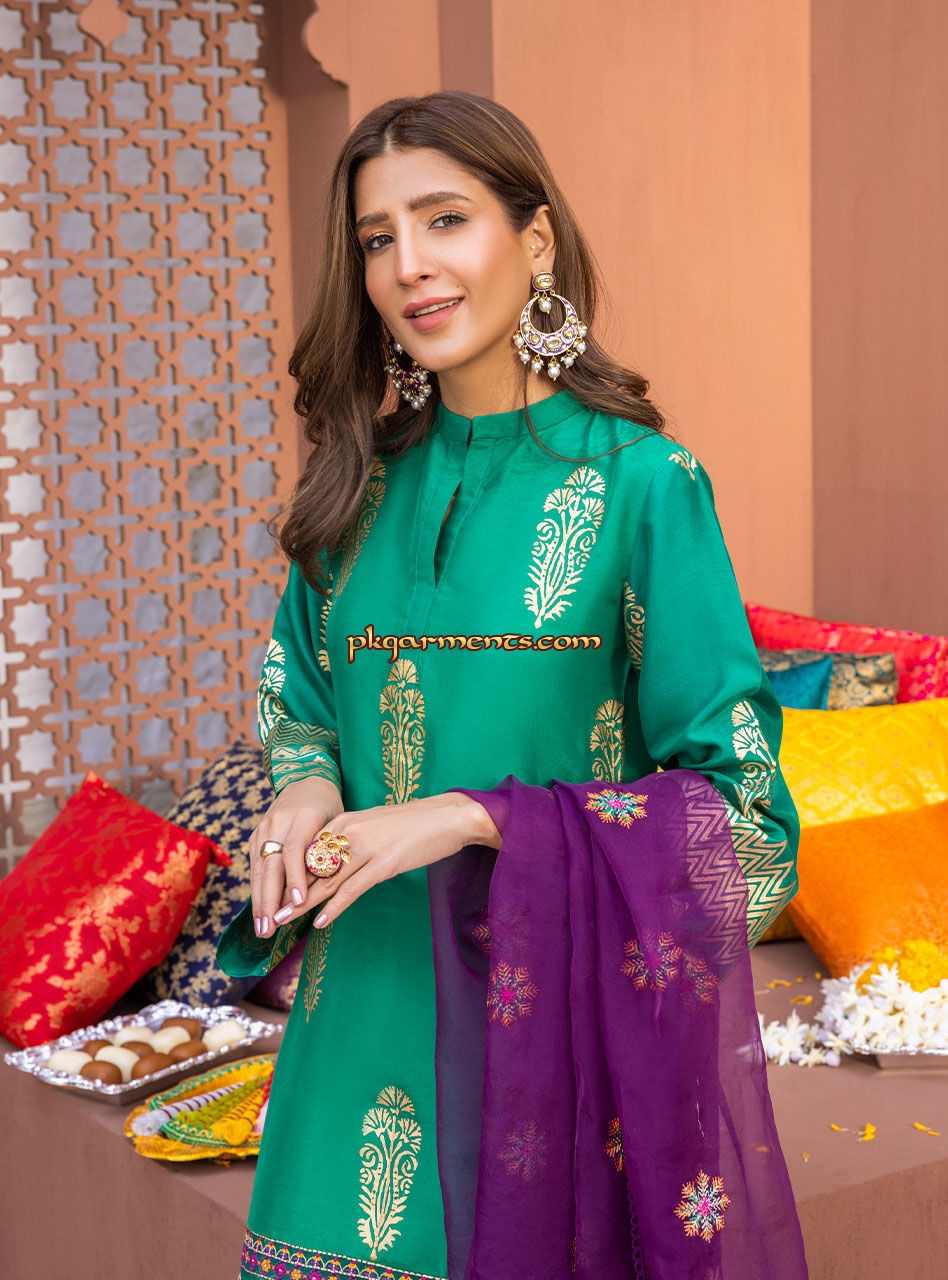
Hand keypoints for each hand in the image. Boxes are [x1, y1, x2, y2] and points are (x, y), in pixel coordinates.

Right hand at [249, 776, 342, 936]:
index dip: (295, 877)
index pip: (294, 850)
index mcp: (303, 816)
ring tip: (262, 928)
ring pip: (259, 869)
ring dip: (259, 901)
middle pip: (271, 864)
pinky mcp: (256, 835)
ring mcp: (264, 828)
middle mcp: (278, 821)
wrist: (308, 781)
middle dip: (269, 899)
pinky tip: (260, 912)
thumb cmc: (330, 809)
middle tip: (271, 928)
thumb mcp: (335, 823)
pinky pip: (255, 866)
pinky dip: (257, 890)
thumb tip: (330, 886)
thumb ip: (329, 850)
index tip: (298, 902)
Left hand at [257, 791, 499, 936]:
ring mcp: (366, 847)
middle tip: (269, 914)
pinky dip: (335, 907)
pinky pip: (352, 889)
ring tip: (283, 921)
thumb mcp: (374, 826)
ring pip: (326, 881)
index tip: (274, 894)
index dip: (289, 876)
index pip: (307, 852)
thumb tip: (332, 864)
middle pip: (311, 868)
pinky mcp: (383, 863)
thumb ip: (351, 842)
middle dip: (289, 893)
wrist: (448, 816)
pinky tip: (321, 922)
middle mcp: (349, 832)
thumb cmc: (414, 823)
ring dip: (302, 904)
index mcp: (344, 821)